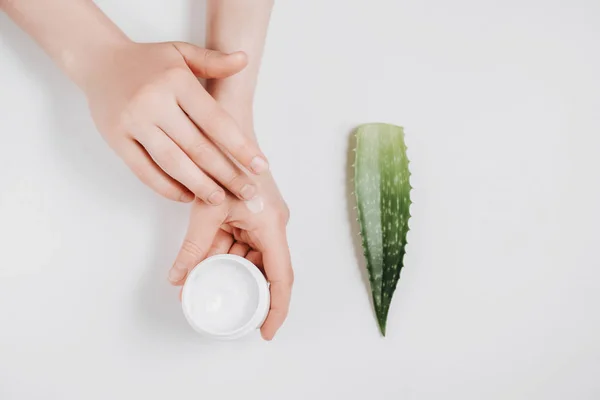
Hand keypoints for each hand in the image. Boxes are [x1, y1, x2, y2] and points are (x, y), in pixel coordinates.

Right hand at [81, 41, 268, 203]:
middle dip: (226, 173)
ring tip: (220, 199)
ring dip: (199, 185)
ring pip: (172, 163)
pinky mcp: (116, 139)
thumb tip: (244, 60)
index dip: (240, 147)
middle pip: (197, 147)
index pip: (216, 121)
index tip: (260, 166)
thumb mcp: (181, 52)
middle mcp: (154, 102)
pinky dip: (167, 186)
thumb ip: (213, 61)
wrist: (98, 60)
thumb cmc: (147, 60)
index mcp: (176, 82)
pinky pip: (144, 170)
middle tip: (248, 193)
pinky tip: (187, 195)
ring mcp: (133, 123)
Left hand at [168, 176, 292, 339]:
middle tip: (230, 314)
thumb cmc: (224, 163)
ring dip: (228, 273)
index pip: (281, 277)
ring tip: (206, 290)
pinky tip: (205, 267)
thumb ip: (193, 247)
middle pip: (265, 271)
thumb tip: (177, 278)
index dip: (277, 308)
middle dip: (246, 293)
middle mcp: (272, 226)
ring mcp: (262, 222)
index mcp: (271, 226)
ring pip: (248, 258)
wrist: (226, 133)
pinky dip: (223, 256)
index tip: (267, 331)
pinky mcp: (250, 217)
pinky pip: (239, 244)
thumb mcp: (207, 211)